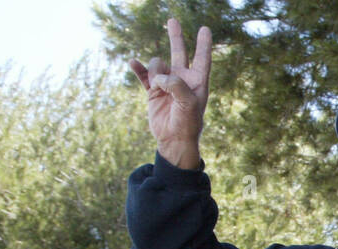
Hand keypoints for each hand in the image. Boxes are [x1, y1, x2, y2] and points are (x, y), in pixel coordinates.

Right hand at [129, 19, 211, 169]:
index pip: (202, 59)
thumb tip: (158, 76)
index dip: (203, 44)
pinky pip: (144, 75)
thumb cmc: (187, 123)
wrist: (173, 140)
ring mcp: (167, 84)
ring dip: (155, 71)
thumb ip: (176, 84)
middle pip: (179, 53)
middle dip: (176, 37)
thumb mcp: (187, 103)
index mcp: (197, 82)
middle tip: (172, 20)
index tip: (205, 29)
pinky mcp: (153, 91)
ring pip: (158, 64)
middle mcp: (182, 80)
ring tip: (158, 87)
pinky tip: (133, 63)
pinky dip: (138, 69)